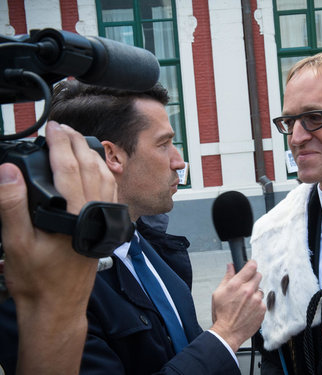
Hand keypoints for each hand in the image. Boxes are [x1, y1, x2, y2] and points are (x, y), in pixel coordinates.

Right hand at [0, 121, 116, 373]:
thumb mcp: (16, 243)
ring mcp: (103, 219)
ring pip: (104, 177)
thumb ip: (12, 205)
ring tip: (78, 141)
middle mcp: (94, 212)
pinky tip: (97, 169)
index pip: (68, 167)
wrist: (59, 305)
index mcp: (74, 213)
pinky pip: (110, 192)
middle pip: (89, 167)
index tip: (52, 128)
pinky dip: (104, 174)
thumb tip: (8, 171)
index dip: (60, 143)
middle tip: (62, 128)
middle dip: (76, 143)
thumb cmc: (38, 279)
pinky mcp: (105, 226)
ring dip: (92, 155)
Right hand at [210, 260, 265, 351]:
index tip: (251, 265)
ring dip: (255, 293)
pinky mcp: (262, 309)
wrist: (228, 333)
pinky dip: (257, 304)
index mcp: (236, 284)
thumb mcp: (218, 293)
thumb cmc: (221, 314)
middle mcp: (248, 291)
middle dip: (253, 278)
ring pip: (260, 290)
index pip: (251, 266)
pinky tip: (249, 310)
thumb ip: (227, 277)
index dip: (252, 264)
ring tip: (245, 302)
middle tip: (247, 286)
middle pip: (258, 276)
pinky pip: (262, 302)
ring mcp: (257, 300)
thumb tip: (230, 266)